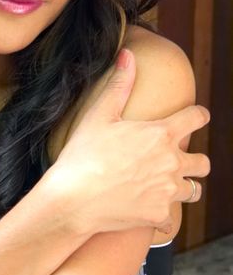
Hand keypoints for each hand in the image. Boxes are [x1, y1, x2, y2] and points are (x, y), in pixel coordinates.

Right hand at [51, 49, 210, 234]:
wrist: (73, 199)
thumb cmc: (82, 156)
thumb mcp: (98, 116)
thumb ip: (118, 85)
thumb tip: (127, 55)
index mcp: (161, 134)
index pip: (196, 118)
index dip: (198, 117)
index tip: (195, 118)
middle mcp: (172, 162)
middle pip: (203, 162)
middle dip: (194, 161)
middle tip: (176, 163)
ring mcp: (168, 191)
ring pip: (193, 190)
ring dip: (184, 188)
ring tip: (165, 188)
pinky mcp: (160, 215)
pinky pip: (172, 219)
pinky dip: (162, 216)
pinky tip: (149, 214)